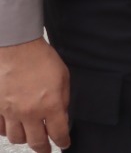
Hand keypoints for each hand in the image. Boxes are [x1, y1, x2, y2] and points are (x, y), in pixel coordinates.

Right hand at [0, 37, 70, 151]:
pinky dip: (7, 132)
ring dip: (25, 140)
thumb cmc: (41, 59)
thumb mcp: (63, 78)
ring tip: (30, 136)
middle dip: (44, 149)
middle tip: (47, 150)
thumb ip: (63, 100)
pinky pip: (0, 129)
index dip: (62, 142)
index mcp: (51, 105)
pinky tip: (13, 128)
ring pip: (17, 138)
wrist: (16, 48)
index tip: (64, 144)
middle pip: (36, 142)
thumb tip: (62, 116)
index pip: (58, 133)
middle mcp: (30, 113)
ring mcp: (10, 112)